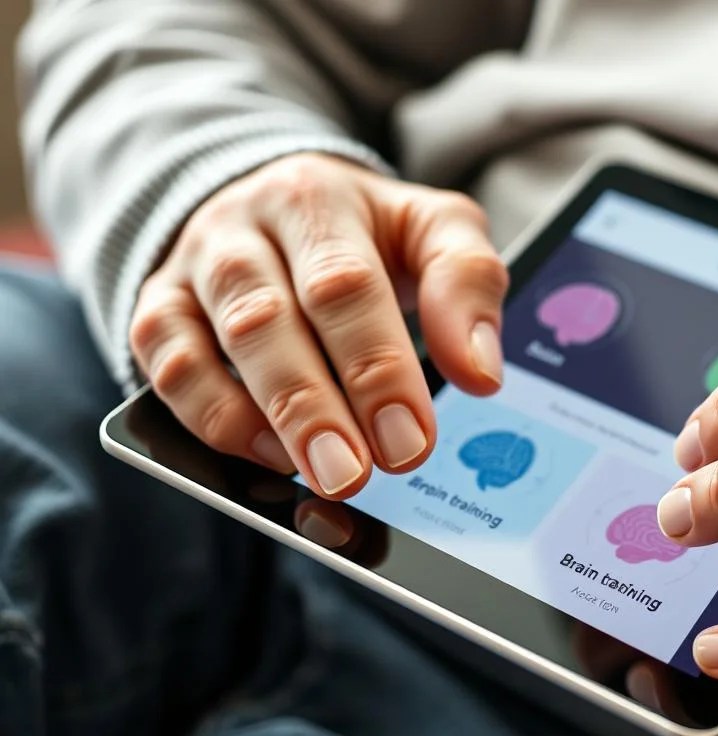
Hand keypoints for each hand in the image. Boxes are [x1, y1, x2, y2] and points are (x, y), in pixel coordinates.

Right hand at [130, 153, 506, 497]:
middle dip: (316, 407)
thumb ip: (467, 284)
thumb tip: (481, 373)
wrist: (281, 199)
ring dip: (264, 420)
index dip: (378, 368)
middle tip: (357, 476)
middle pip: (270, 318)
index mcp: (318, 198)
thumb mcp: (433, 229)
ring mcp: (191, 267)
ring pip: (205, 344)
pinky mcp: (156, 306)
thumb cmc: (368, 231)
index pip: (345, 285)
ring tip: (317, 475)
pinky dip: (209, 416)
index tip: (412, 441)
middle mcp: (244, 226)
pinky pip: (164, 366)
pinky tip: (265, 454)